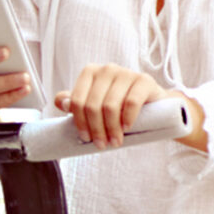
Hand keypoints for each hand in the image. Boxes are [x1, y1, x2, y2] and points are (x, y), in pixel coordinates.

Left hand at [56, 63, 175, 147]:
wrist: (152, 103)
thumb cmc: (119, 105)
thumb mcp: (96, 104)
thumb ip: (77, 103)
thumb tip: (61, 102)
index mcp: (90, 73)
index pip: (77, 100)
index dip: (80, 122)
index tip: (86, 138)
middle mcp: (106, 69)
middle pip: (92, 105)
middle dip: (96, 129)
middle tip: (102, 144)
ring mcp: (125, 73)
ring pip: (110, 106)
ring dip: (112, 129)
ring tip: (115, 141)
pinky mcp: (143, 80)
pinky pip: (131, 102)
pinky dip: (127, 118)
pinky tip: (127, 128)